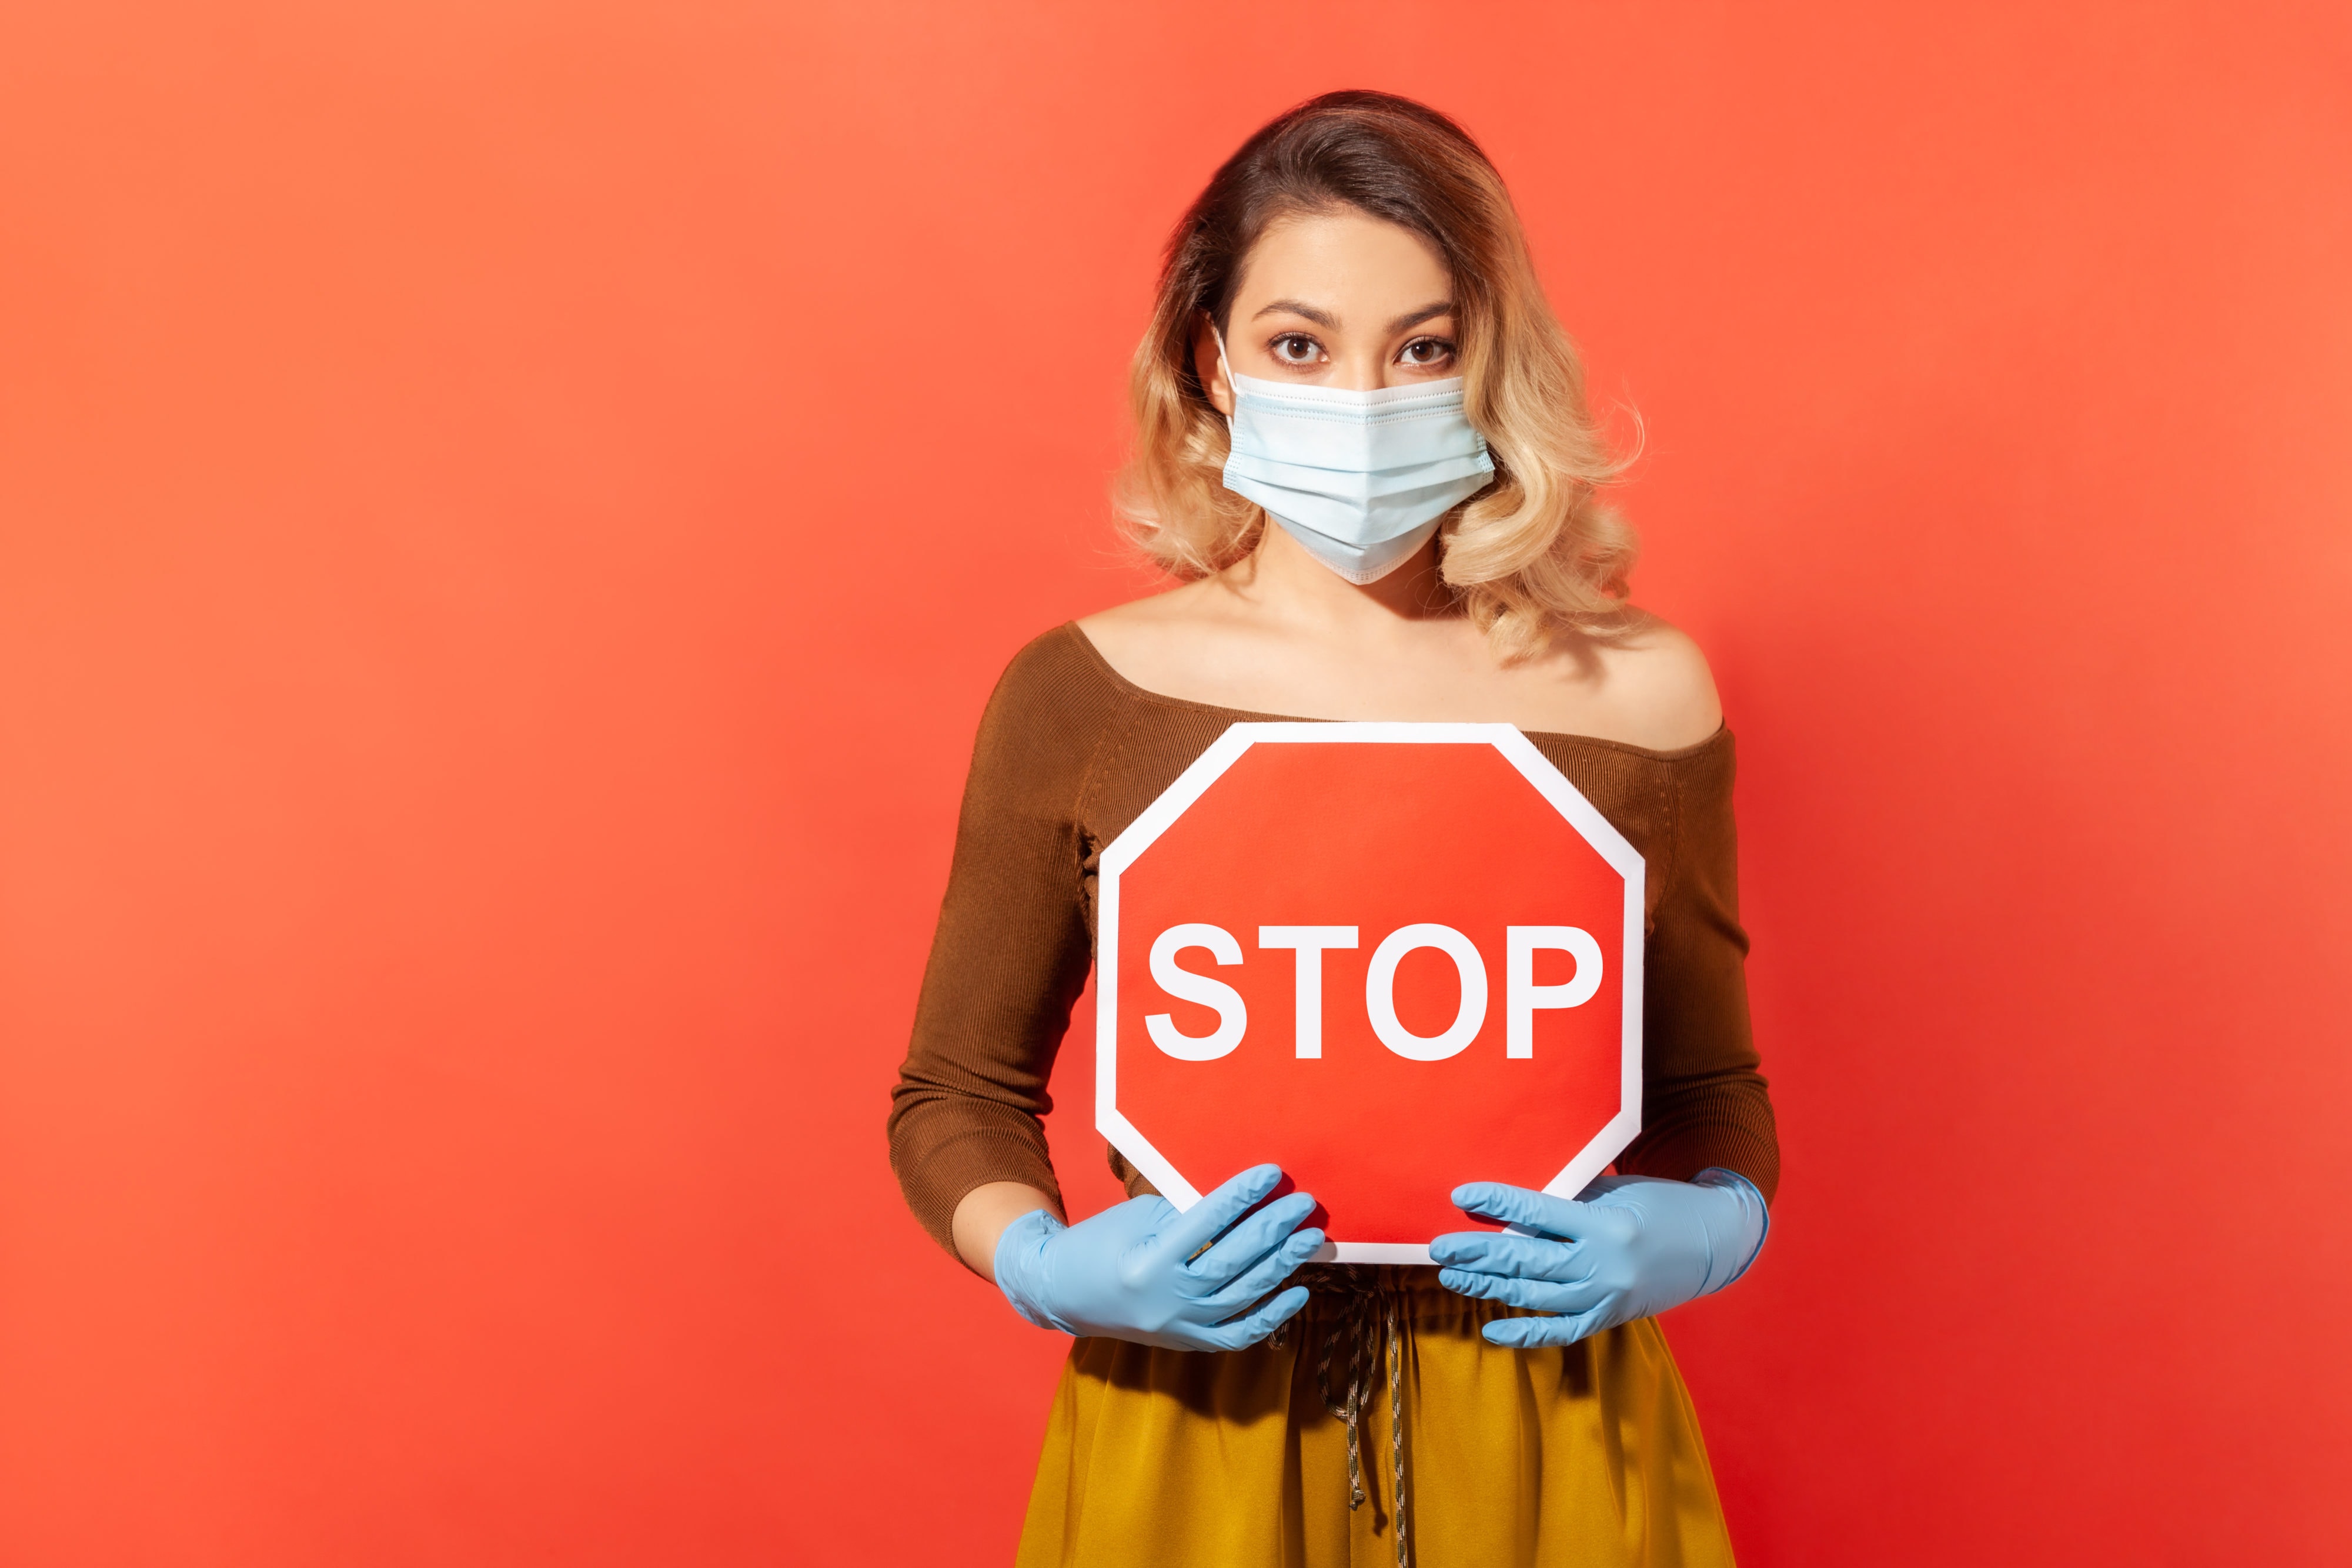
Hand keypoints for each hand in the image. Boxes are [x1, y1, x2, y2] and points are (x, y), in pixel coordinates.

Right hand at [992, 1163, 1322, 1351]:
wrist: (1065, 1294)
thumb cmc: (1101, 1242)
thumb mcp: (1138, 1218)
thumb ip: (1188, 1215)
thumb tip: (1243, 1204)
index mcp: (1147, 1262)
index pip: (1205, 1224)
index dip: (1241, 1197)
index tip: (1272, 1173)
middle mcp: (1166, 1299)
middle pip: (1231, 1262)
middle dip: (1272, 1230)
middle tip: (1304, 1204)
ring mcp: (1179, 1327)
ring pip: (1242, 1297)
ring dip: (1281, 1266)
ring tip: (1310, 1238)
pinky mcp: (1187, 1343)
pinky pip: (1238, 1334)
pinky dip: (1272, 1316)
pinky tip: (1299, 1291)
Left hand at [1430, 1169, 1767, 1347]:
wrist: (1717, 1241)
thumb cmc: (1662, 1204)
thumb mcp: (1617, 1190)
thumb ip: (1569, 1201)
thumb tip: (1511, 1211)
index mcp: (1606, 1223)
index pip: (1538, 1210)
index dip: (1497, 1202)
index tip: (1460, 1196)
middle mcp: (1605, 1264)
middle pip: (1529, 1259)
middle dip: (1480, 1252)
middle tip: (1439, 1247)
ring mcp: (1608, 1297)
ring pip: (1536, 1296)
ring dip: (1490, 1286)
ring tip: (1453, 1276)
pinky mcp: (1611, 1317)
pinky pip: (1561, 1331)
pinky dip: (1525, 1332)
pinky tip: (1490, 1329)